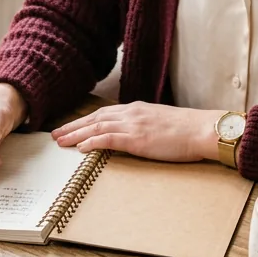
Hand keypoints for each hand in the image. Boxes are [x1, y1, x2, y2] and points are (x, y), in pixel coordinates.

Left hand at [52, 102, 224, 162]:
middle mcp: (132, 113)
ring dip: (76, 134)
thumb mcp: (161, 123)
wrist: (201, 129)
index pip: (104, 113)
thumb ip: (144, 126)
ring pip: (97, 127)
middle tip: (56, 134)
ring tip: (61, 142)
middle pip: (95, 118)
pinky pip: (108, 138)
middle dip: (74, 126)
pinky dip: (92, 141)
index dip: (84, 120)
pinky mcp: (137, 138)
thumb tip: (134, 136)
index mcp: (137, 109)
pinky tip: (80, 148)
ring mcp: (134, 125)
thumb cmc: (187, 130)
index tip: (70, 127)